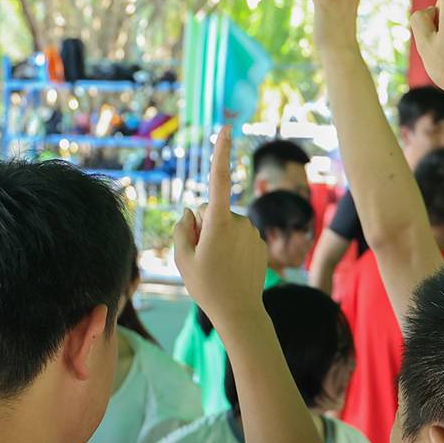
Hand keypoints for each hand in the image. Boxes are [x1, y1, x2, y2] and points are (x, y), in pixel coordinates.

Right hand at [173, 125, 269, 336]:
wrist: (240, 312)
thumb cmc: (207, 286)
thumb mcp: (183, 259)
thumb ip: (183, 229)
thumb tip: (191, 212)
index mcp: (219, 222)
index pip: (219, 180)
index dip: (220, 153)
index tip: (225, 129)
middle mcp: (239, 221)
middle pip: (213, 211)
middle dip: (204, 226)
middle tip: (202, 257)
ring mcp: (252, 232)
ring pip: (226, 225)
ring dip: (219, 238)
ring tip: (218, 266)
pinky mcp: (260, 243)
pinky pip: (239, 236)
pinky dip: (232, 247)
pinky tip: (232, 269)